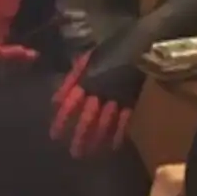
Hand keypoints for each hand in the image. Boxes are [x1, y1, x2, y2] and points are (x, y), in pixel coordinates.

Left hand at [49, 24, 148, 157]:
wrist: (141, 42)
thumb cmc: (113, 47)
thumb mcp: (88, 58)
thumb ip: (72, 78)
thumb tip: (56, 100)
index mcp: (87, 79)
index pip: (71, 103)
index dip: (63, 120)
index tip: (55, 135)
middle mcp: (101, 91)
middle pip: (88, 118)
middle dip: (80, 136)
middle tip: (74, 153)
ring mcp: (117, 97)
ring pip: (105, 122)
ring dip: (97, 139)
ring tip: (90, 153)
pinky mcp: (132, 99)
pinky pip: (125, 120)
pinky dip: (119, 133)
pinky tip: (114, 145)